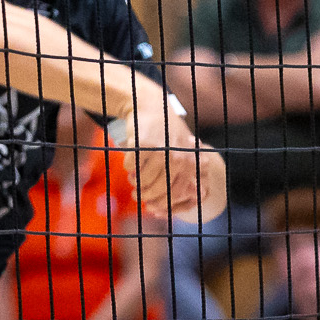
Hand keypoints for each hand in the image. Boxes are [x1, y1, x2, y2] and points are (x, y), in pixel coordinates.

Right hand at [128, 87, 210, 219]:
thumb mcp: (181, 155)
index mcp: (191, 164)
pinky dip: (128, 167)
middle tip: (137, 195)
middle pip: (160, 192)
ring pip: (143, 182)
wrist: (152, 106)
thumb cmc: (166, 137)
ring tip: (134, 179)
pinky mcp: (144, 145)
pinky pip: (131, 168)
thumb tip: (164, 213)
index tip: (153, 210)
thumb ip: (180, 181)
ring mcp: (162, 152)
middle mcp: (179, 159)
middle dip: (146, 197)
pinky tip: (131, 162)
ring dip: (136, 184)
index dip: (164, 206)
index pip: (179, 196)